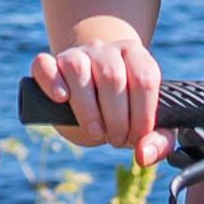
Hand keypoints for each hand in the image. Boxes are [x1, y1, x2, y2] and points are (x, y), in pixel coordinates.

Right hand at [30, 26, 171, 165]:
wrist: (95, 96)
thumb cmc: (125, 111)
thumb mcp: (145, 126)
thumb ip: (158, 142)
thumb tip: (143, 155)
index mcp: (136, 56)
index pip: (144, 79)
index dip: (142, 114)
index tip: (137, 137)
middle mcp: (106, 49)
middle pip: (112, 77)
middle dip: (117, 118)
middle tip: (116, 139)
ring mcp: (76, 54)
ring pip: (78, 70)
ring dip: (88, 110)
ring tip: (96, 131)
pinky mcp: (51, 63)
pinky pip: (44, 65)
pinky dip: (51, 82)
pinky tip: (61, 99)